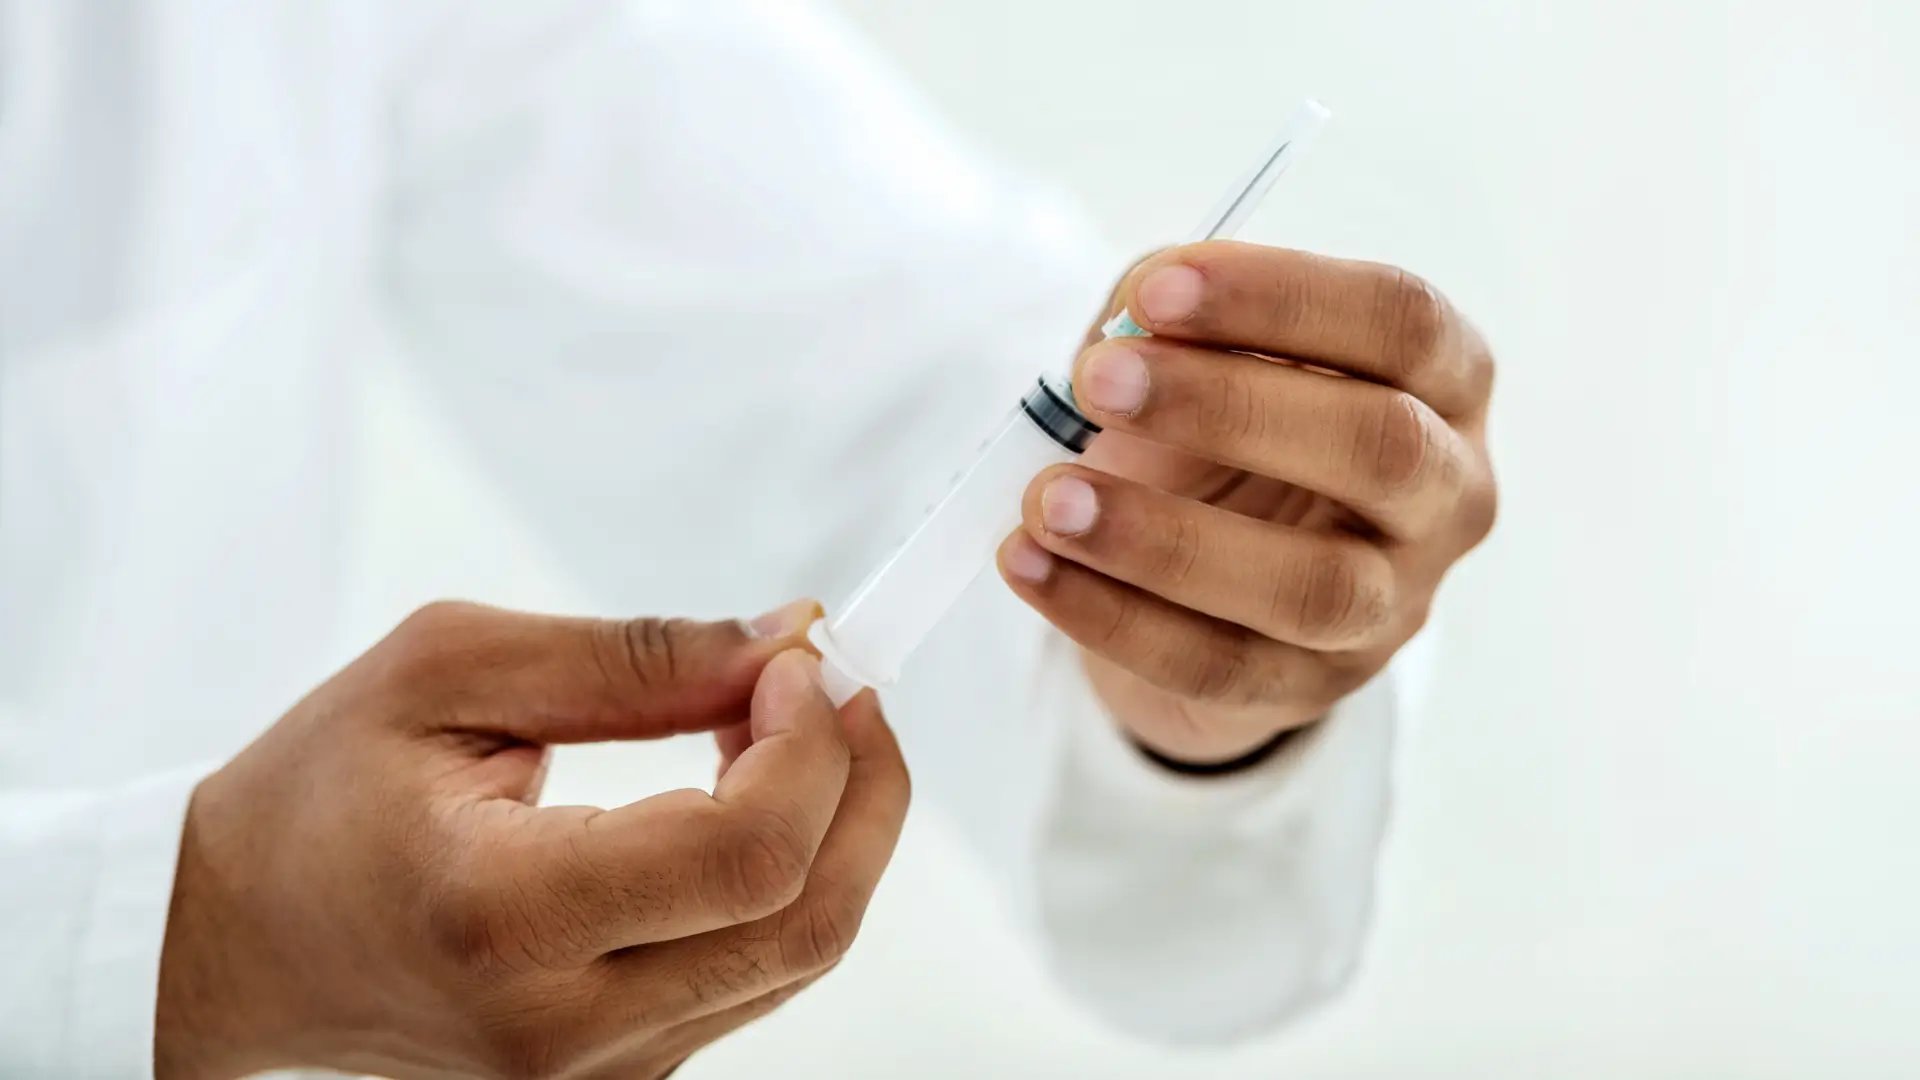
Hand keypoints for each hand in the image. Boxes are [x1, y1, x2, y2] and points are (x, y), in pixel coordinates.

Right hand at [156, 600, 908, 1079]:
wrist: (236, 940)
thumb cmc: (316, 796)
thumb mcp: (448, 669)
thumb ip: (631, 658)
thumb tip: (781, 643)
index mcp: (501, 915)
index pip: (741, 855)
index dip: (808, 747)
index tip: (799, 661)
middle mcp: (558, 1028)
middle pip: (804, 918)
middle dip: (860, 784)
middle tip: (839, 686)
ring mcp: (594, 1074)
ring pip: (797, 953)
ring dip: (835, 828)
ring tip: (790, 728)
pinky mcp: (617, 1077)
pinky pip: (753, 976)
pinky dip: (784, 877)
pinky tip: (748, 799)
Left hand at [998, 241, 1496, 764]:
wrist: (1204, 576)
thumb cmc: (1218, 430)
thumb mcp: (1202, 351)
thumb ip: (1173, 318)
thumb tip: (1130, 327)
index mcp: (1443, 381)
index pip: (1401, 322)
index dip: (1281, 298)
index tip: (1156, 291)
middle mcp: (1447, 494)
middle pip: (1380, 448)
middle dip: (1229, 408)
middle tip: (1098, 382)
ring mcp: (1392, 605)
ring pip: (1311, 586)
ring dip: (1166, 539)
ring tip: (1049, 499)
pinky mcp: (1312, 687)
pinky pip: (1219, 667)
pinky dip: (1112, 618)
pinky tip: (1032, 566)